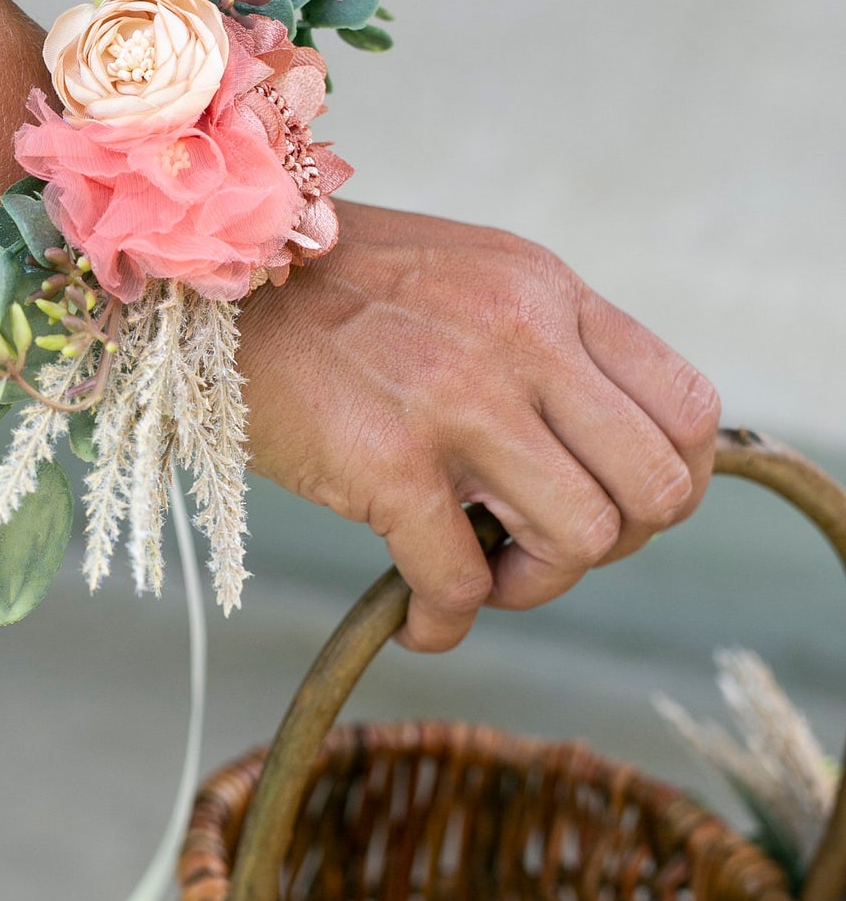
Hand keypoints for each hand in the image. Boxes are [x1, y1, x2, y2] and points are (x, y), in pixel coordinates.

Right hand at [236, 201, 720, 651]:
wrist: (213, 280)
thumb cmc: (329, 288)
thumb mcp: (468, 277)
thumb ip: (541, 344)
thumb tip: (592, 445)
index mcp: (548, 293)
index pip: (687, 410)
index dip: (670, 484)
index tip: (615, 507)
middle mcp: (523, 341)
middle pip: (655, 489)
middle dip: (614, 544)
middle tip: (542, 546)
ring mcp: (460, 402)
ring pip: (580, 542)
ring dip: (532, 585)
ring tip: (477, 575)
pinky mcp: (388, 463)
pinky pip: (460, 584)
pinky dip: (444, 622)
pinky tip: (416, 616)